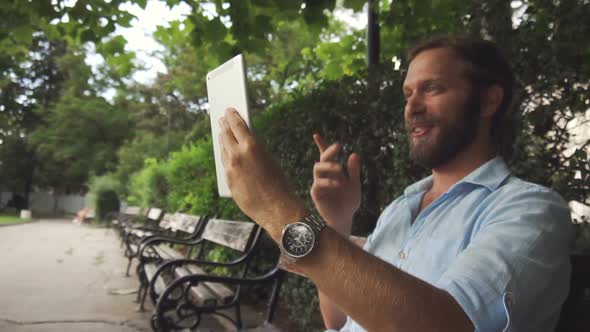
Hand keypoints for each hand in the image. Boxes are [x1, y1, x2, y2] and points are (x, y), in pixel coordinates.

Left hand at [218, 108, 307, 241]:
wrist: (277, 208)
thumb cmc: (278, 183)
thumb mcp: (268, 159)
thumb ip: (253, 150)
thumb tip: (244, 144)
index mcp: (251, 146)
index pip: (237, 124)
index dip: (232, 116)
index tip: (229, 110)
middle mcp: (237, 155)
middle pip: (226, 135)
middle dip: (224, 126)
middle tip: (222, 119)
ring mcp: (230, 169)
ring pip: (223, 149)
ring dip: (222, 140)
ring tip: (222, 133)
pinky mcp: (228, 181)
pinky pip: (224, 164)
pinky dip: (225, 156)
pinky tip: (225, 153)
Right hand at [310, 134, 360, 235]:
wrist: (344, 218)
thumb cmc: (349, 202)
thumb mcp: (354, 184)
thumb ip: (354, 171)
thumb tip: (354, 154)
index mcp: (333, 172)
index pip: (325, 156)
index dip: (322, 145)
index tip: (316, 135)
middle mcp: (324, 176)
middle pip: (322, 159)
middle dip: (329, 151)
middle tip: (338, 146)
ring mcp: (319, 184)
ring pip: (317, 168)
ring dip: (329, 166)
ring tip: (340, 169)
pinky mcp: (316, 194)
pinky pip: (318, 184)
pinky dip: (328, 182)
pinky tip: (337, 184)